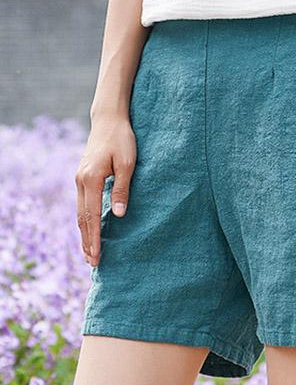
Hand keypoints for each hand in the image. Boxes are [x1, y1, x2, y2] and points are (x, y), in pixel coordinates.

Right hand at [75, 114, 136, 265]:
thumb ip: (122, 189)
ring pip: (80, 213)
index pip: (92, 215)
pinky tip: (89, 231)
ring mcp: (79, 179)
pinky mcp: (83, 177)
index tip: (96, 255)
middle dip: (87, 242)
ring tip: (89, 254)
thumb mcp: (127, 164)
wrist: (109, 120)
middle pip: (82, 218)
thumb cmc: (122, 140)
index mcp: (91, 179)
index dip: (94, 237)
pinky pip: (82, 205)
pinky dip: (85, 221)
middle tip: (92, 263)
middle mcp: (81, 181)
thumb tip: (118, 215)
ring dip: (84, 234)